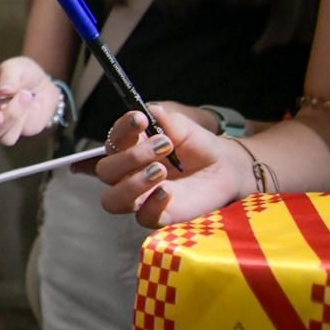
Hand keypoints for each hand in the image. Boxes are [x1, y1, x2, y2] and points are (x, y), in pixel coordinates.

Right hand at [0, 56, 58, 145]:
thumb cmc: (23, 73)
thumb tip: (4, 91)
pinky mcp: (16, 132)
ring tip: (28, 96)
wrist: (42, 83)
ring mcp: (1, 126)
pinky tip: (31, 106)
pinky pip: (20, 134)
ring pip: (4, 138)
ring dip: (16, 119)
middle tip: (12, 110)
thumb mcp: (16, 66)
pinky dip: (27, 122)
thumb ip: (9, 76)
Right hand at [96, 106, 250, 227]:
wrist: (224, 166)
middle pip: (105, 171)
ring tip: (160, 170)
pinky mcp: (158, 215)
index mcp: (128, 149)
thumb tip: (146, 110)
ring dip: (132, 184)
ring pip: (112, 200)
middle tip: (163, 146)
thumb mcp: (181, 125)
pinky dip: (151, 206)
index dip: (121, 129)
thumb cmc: (197, 144)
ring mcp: (140, 196)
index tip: (140, 119)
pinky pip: (142, 219)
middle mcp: (127, 174)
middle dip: (131, 157)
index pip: (111, 140)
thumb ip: (161, 117)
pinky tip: (167, 192)